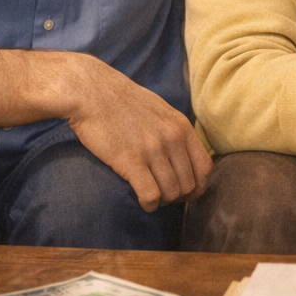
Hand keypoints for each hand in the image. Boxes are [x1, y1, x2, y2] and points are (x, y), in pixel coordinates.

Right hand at [60, 56, 213, 211]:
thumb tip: (184, 153)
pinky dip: (148, 204)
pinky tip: (141, 201)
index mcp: (181, 126)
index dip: (198, 186)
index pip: (205, 168)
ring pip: (172, 192)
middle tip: (163, 196)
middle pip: (189, 185)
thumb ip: (175, 130)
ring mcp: (152, 149)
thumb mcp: (159, 110)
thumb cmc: (121, 102)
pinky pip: (150, 194)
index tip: (185, 192)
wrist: (90, 91)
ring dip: (162, 202)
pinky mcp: (130, 160)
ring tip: (151, 197)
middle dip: (178, 198)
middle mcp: (172, 138)